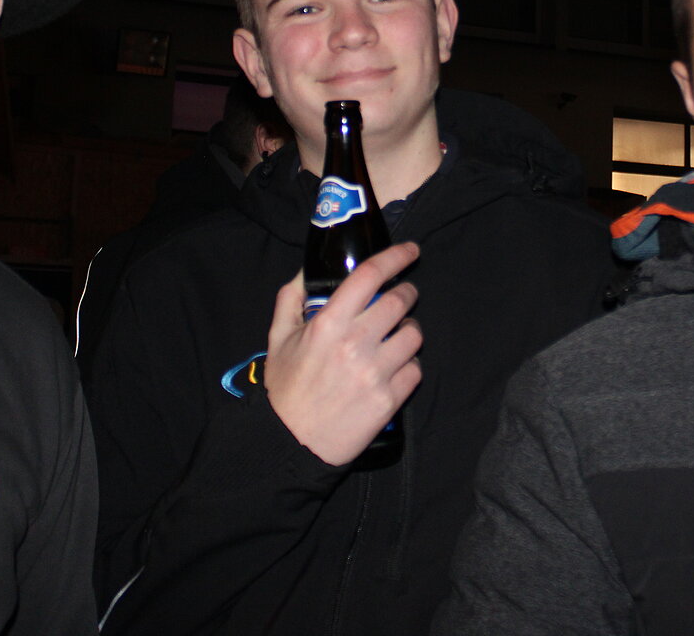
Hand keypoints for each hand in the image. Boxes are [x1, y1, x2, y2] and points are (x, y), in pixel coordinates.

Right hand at [264, 241, 423, 465]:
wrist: (289, 444)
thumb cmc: (284, 389)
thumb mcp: (278, 338)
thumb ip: (291, 298)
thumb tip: (308, 270)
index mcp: (328, 324)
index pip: (370, 275)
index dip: (395, 256)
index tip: (410, 250)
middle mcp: (355, 344)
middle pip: (400, 301)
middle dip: (407, 293)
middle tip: (402, 297)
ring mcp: (375, 373)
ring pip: (414, 334)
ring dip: (409, 330)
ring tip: (396, 336)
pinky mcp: (388, 400)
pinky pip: (416, 370)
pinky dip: (409, 365)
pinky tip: (394, 367)